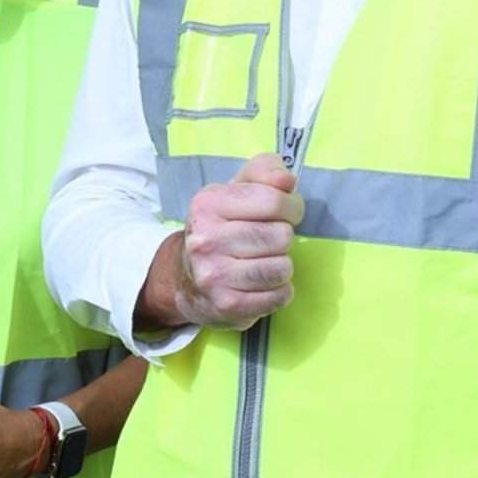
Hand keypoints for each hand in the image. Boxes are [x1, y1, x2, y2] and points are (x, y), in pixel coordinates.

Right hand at [142, 151, 300, 331]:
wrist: (186, 280)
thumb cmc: (221, 227)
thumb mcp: (236, 190)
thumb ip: (264, 172)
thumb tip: (287, 179)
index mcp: (207, 204)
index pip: (274, 200)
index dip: (290, 207)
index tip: (284, 214)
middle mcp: (205, 239)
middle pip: (281, 236)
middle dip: (283, 239)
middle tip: (268, 242)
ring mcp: (214, 275)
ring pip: (282, 268)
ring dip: (281, 267)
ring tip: (264, 263)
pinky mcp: (227, 305)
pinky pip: (279, 296)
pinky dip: (279, 292)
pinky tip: (262, 285)